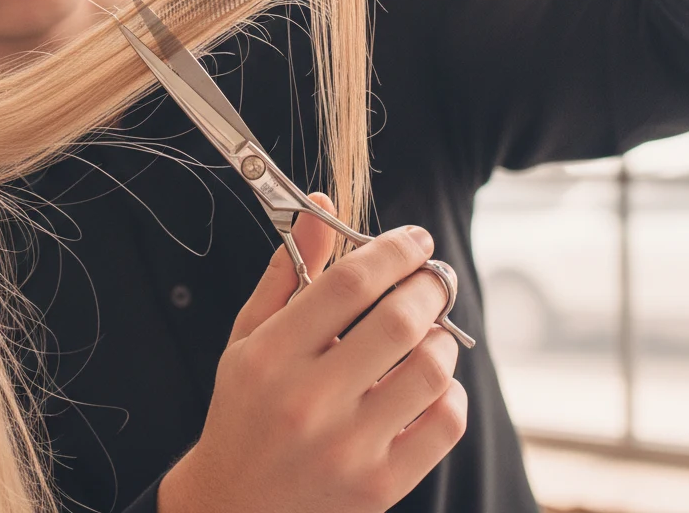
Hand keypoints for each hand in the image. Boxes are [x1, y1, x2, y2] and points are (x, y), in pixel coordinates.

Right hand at [158, 201, 466, 512]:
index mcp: (271, 355)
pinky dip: (452, 392)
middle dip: (430, 284)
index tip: (415, 238)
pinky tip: (432, 380)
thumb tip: (321, 206)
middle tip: (434, 274)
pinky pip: (444, 425)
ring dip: (443, 336)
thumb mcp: (251, 333)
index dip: (392, 250)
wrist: (235, 506)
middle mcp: (308, 401)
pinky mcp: (379, 486)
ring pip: (430, 370)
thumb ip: (288, 268)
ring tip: (431, 328)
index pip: (349, 282)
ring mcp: (347, 448)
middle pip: (398, 321)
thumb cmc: (245, 407)